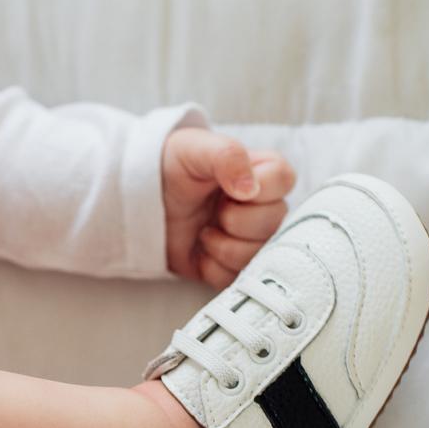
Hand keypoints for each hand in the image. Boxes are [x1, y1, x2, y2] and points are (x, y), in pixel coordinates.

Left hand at [162, 128, 295, 287]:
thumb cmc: (172, 168)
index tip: (229, 190)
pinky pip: (236, 279)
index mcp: (263, 172)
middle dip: (236, 222)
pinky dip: (212, 268)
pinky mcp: (233, 267)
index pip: (284, 180)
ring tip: (204, 232)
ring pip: (258, 256)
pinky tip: (200, 251)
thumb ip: (227, 156)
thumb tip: (249, 188)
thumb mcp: (194, 148)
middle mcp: (264, 207)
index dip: (258, 190)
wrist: (144, 201)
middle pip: (275, 225)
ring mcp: (251, 240)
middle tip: (214, 212)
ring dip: (223, 247)